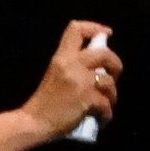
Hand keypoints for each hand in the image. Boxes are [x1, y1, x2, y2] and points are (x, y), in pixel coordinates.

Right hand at [19, 20, 122, 138]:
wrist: (33, 123)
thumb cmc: (43, 102)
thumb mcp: (53, 74)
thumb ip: (71, 65)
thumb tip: (97, 66)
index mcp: (61, 57)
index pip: (77, 30)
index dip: (95, 28)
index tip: (106, 34)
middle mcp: (72, 65)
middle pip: (105, 54)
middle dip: (115, 64)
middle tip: (114, 74)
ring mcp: (81, 82)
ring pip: (109, 82)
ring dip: (112, 95)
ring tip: (106, 103)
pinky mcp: (87, 100)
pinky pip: (106, 104)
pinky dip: (107, 113)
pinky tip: (101, 118)